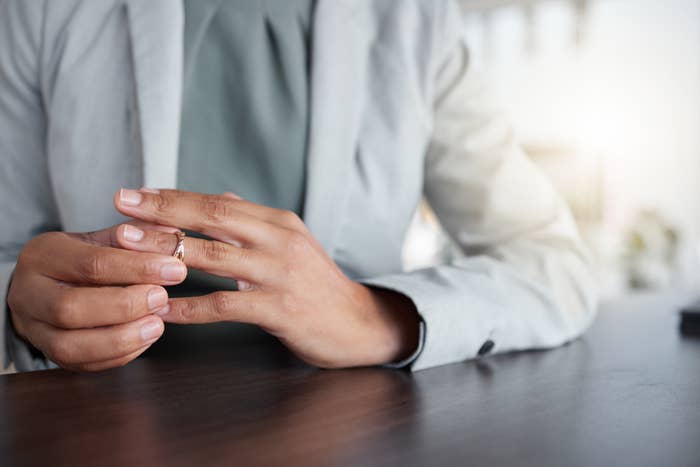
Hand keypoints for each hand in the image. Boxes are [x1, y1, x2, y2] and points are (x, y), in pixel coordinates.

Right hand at [7, 223, 187, 370]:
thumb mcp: (102, 238)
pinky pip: (82, 364)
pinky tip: (144, 339)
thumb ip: (137, 235)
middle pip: (71, 308)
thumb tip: (173, 235)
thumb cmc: (82, 258)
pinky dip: (118, 355)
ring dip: (122, 338)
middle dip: (125, 307)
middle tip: (161, 298)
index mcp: (44, 255)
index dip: (138, 268)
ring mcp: (34, 328)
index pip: (91, 264)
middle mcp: (29, 293)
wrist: (48, 283)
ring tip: (157, 324)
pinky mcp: (49, 354)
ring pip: (70, 345)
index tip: (174, 270)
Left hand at [114, 189, 419, 367]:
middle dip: (162, 211)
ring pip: (213, 256)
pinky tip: (161, 309)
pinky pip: (224, 306)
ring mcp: (280, 274)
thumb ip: (253, 221)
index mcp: (278, 222)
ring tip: (127, 248)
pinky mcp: (280, 309)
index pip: (218, 202)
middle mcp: (279, 240)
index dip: (174, 197)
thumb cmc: (316, 285)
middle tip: (120, 206)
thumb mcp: (290, 244)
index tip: (135, 194)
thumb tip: (219, 197)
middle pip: (212, 217)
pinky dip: (188, 307)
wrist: (356, 323)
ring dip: (166, 250)